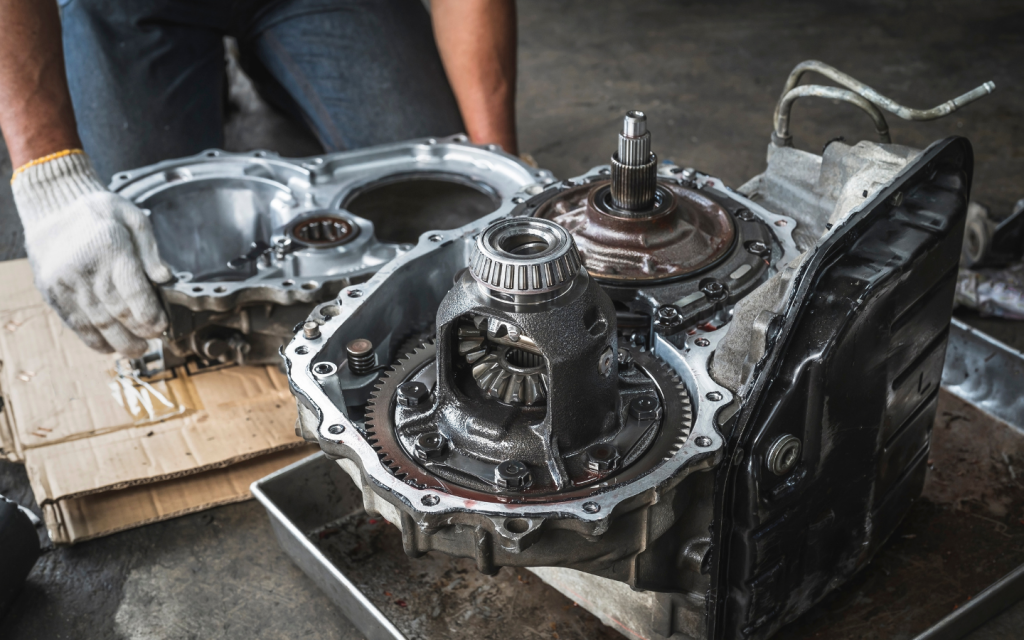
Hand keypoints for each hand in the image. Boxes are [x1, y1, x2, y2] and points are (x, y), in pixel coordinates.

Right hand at [12, 151, 172, 356]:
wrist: (52, 206)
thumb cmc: (99, 213)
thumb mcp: (133, 217)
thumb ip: (151, 249)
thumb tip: (166, 278)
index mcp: (109, 247)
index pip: (133, 291)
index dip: (150, 314)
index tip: (162, 326)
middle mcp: (85, 267)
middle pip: (117, 311)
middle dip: (139, 331)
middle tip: (154, 340)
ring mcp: (66, 282)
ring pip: (97, 322)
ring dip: (119, 342)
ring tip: (137, 350)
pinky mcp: (52, 292)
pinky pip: (75, 323)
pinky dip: (93, 339)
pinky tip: (109, 347)